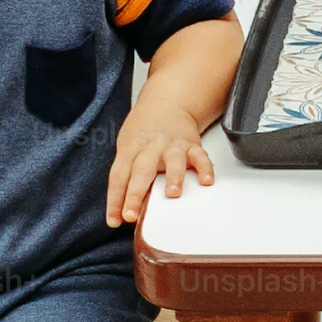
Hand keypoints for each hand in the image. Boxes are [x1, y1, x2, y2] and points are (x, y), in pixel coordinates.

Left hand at [107, 97, 217, 226]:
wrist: (166, 102)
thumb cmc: (143, 131)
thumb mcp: (128, 147)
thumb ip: (128, 174)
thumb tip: (123, 208)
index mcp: (130, 149)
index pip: (118, 176)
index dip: (115, 199)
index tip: (115, 220)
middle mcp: (150, 147)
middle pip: (141, 171)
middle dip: (135, 194)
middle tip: (132, 215)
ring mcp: (172, 145)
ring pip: (173, 161)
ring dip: (173, 178)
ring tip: (172, 194)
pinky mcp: (191, 145)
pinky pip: (200, 156)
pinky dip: (205, 168)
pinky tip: (206, 181)